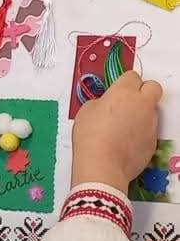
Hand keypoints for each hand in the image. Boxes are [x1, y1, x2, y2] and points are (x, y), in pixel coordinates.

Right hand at [71, 71, 161, 193]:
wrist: (102, 165)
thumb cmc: (92, 138)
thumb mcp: (86, 111)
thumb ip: (101, 102)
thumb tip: (104, 105)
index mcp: (124, 91)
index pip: (132, 76)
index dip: (125, 82)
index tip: (119, 88)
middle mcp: (142, 104)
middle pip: (153, 87)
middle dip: (144, 90)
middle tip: (131, 99)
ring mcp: (150, 123)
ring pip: (152, 111)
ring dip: (141, 114)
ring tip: (122, 126)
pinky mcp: (153, 141)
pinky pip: (149, 131)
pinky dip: (140, 133)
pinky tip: (124, 141)